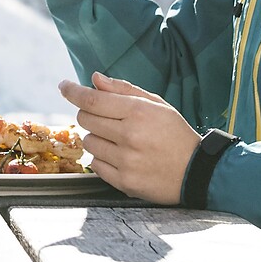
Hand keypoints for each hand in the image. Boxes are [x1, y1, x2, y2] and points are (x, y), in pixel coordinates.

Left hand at [59, 72, 201, 205]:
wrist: (196, 172)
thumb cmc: (175, 134)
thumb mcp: (157, 105)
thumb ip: (124, 90)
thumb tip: (95, 79)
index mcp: (138, 112)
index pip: (92, 100)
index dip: (73, 91)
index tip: (64, 86)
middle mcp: (129, 136)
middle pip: (85, 119)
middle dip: (89, 114)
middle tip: (105, 118)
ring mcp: (126, 161)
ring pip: (88, 142)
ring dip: (97, 138)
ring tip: (118, 140)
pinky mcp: (124, 182)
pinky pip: (95, 165)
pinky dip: (102, 159)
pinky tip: (120, 156)